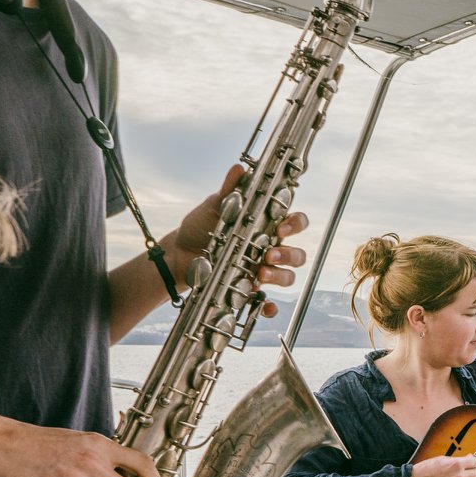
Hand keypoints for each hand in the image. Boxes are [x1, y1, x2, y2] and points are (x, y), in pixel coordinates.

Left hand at [173, 163, 309, 316]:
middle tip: (268, 255)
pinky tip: (266, 305)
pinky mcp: (249, 290)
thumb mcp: (214, 206)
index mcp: (266, 226)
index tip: (282, 229)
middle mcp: (269, 249)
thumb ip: (230, 191)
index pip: (294, 223)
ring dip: (280, 277)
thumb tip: (239, 169)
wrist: (178, 255)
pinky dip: (270, 307)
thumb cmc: (199, 227)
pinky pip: (268, 302)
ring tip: (259, 274)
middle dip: (288, 255)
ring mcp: (261, 270)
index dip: (296, 225)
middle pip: (297, 254)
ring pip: (287, 277)